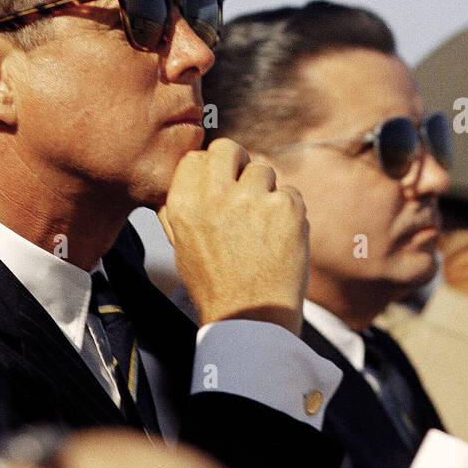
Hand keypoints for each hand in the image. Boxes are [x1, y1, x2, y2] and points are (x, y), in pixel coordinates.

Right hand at [158, 137, 308, 334]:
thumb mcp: (180, 245)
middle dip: (238, 163)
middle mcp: (215, 195)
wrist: (251, 319)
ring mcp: (252, 198)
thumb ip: (177, 207)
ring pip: (263, 170)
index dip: (211, 168)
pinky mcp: (285, 207)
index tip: (220, 184)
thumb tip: (186, 173)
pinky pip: (289, 192)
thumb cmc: (214, 285)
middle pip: (228, 148)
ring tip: (262, 229)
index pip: (196, 157)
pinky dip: (289, 213)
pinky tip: (279, 239)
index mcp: (183, 203)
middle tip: (245, 189)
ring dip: (265, 192)